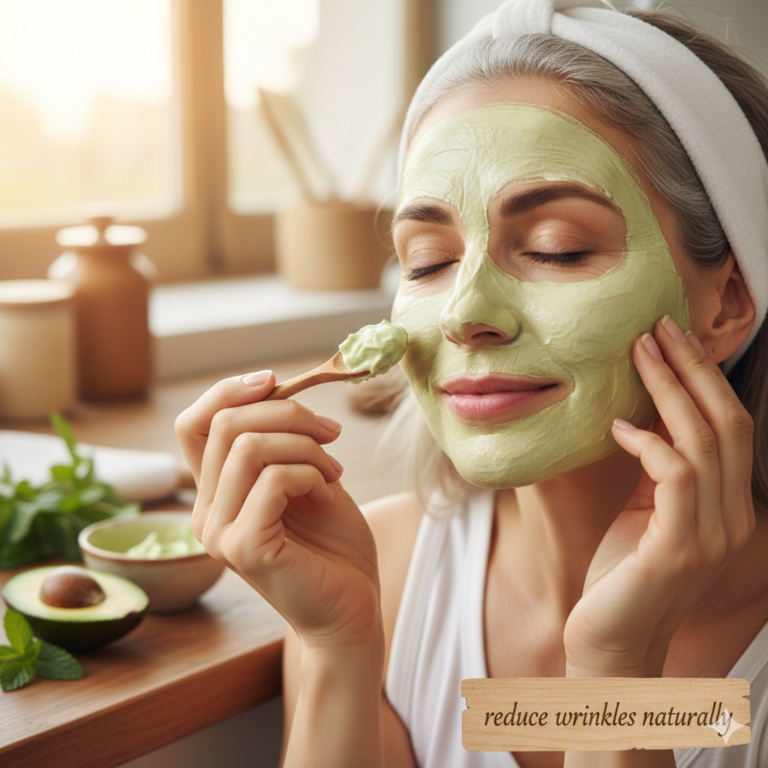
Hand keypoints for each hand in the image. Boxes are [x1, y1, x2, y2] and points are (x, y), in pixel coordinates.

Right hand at [175, 371, 382, 650]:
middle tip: (330, 432)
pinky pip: (274, 479)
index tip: (274, 381)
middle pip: (226, 425)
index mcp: (215, 493)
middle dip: (288, 413)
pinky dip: (309, 472)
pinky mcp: (245, 549)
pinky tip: (328, 491)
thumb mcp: (305, 475)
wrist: (351, 606)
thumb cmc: (332, 543)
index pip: (194, 425)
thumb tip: (273, 387)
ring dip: (305, 445)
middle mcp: (206, 513)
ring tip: (334, 467)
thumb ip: (280, 441)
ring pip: (249, 448)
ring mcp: (219, 533)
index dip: (228, 391)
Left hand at [563, 316, 754, 676]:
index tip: (674, 338)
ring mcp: (710, 535)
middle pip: (724, 423)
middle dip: (693, 368)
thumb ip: (657, 470)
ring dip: (670, 389)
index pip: (730, 427)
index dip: (706, 378)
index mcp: (727, 507)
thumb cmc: (621, 575)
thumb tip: (643, 415)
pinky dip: (648, 443)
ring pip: (702, 440)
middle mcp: (731, 518)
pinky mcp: (677, 548)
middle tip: (660, 327)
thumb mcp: (645, 511)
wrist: (609, 643)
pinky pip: (673, 476)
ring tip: (639, 352)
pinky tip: (619, 427)